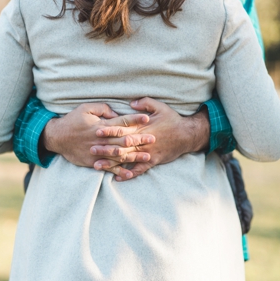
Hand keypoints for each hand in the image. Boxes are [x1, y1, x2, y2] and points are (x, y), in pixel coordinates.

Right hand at [42, 103, 154, 179]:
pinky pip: (108, 167)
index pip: (121, 122)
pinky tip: (130, 173)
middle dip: (139, 139)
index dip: (134, 119)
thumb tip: (116, 113)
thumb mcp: (85, 108)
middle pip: (123, 140)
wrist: (57, 137)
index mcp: (100, 126)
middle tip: (153, 139)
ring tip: (147, 157)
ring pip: (119, 155)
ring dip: (134, 156)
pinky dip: (119, 171)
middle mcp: (101, 140)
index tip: (147, 118)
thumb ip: (102, 108)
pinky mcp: (93, 161)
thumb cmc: (72, 121)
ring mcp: (97, 152)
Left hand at [91, 97, 208, 180]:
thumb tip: (131, 103)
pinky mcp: (152, 161)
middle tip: (91, 150)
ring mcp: (147, 152)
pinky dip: (128, 174)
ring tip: (97, 166)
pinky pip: (139, 169)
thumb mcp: (160, 107)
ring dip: (112, 163)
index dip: (109, 131)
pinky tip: (117, 177)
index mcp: (142, 128)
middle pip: (121, 146)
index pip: (123, 129)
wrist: (188, 135)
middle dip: (106, 148)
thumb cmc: (172, 119)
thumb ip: (145, 103)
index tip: (96, 131)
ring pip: (127, 159)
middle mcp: (143, 141)